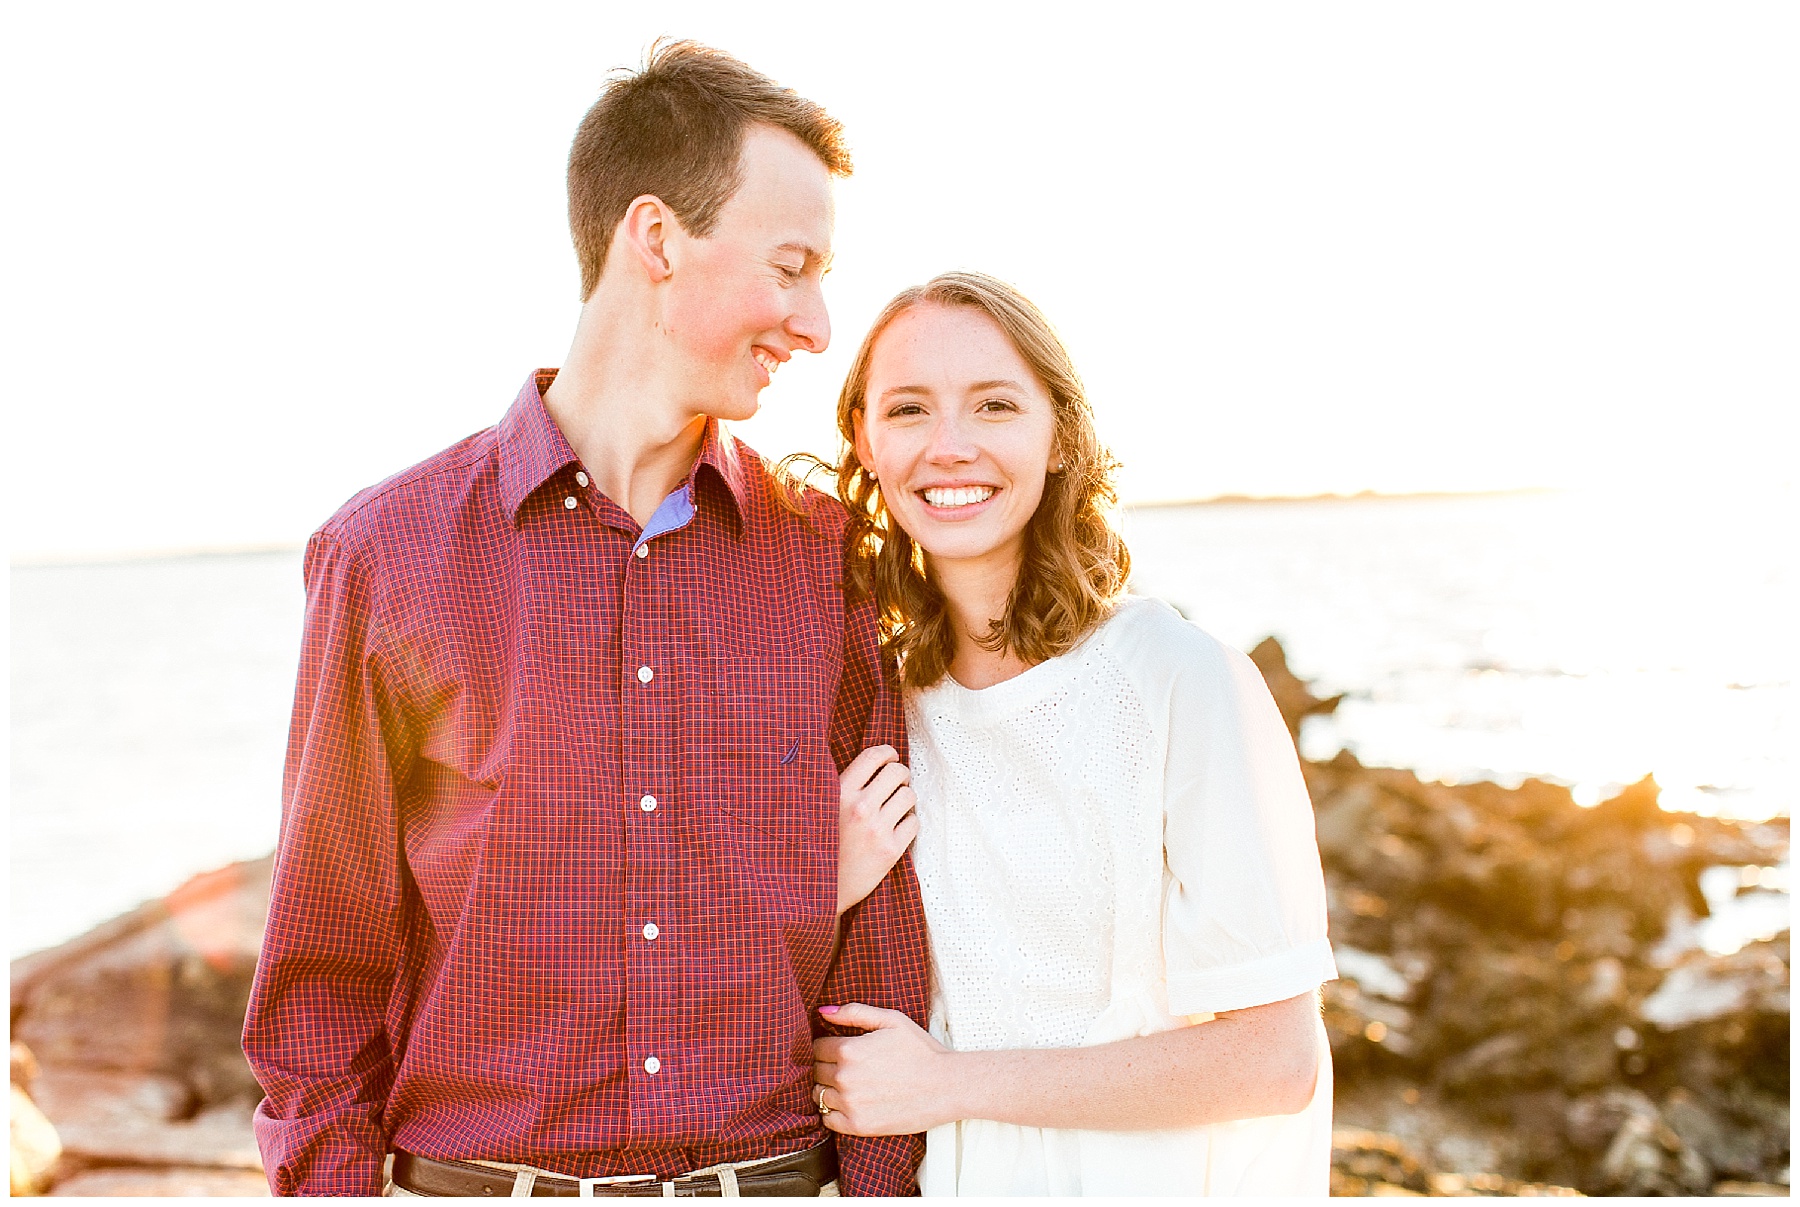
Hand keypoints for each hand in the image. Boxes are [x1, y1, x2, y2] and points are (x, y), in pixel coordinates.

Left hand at [813, 1003, 956, 1135]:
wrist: (946, 1086)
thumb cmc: (921, 1051)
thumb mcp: (891, 1020)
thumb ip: (854, 1012)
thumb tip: (823, 1012)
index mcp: (849, 1050)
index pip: (816, 1047)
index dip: (827, 1046)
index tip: (840, 1050)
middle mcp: (844, 1077)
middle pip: (816, 1070)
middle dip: (827, 1066)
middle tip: (848, 1067)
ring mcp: (850, 1104)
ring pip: (818, 1094)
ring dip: (828, 1089)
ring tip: (850, 1085)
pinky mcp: (858, 1126)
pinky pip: (827, 1119)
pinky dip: (833, 1112)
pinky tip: (850, 1104)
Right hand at [836, 745, 919, 915]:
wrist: (815, 891)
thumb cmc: (819, 845)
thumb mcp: (819, 808)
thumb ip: (840, 786)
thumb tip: (869, 762)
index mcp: (839, 792)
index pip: (873, 756)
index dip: (887, 752)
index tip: (890, 757)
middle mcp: (860, 808)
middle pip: (898, 772)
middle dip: (901, 775)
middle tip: (896, 784)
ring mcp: (876, 830)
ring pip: (910, 796)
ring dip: (906, 799)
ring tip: (896, 808)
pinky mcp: (890, 851)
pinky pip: (914, 823)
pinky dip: (909, 824)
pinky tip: (897, 829)